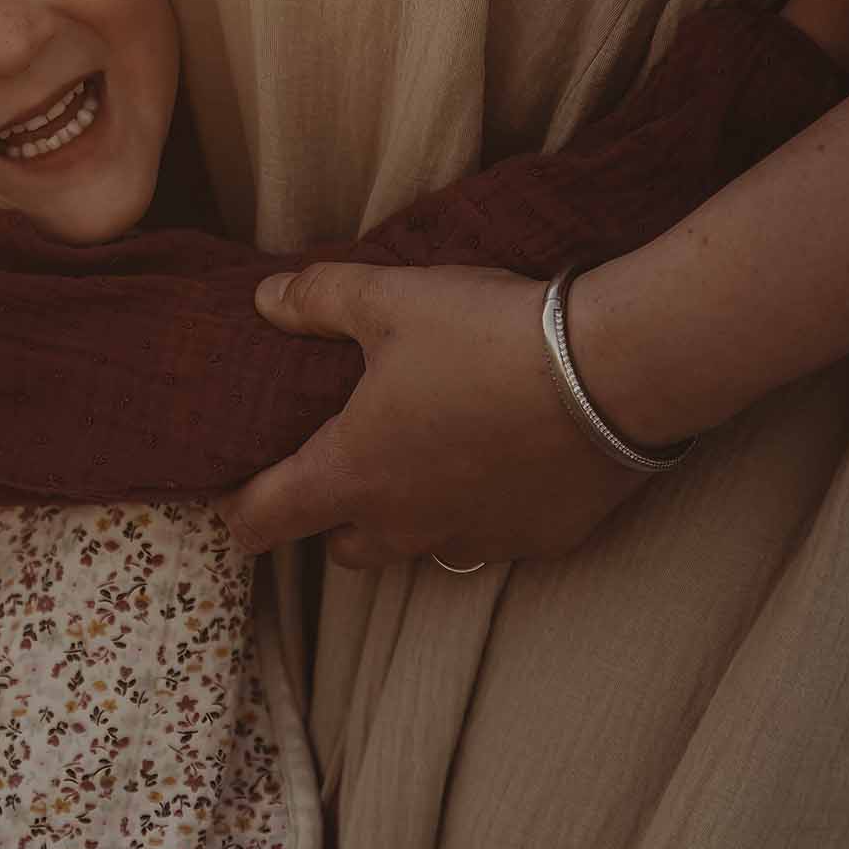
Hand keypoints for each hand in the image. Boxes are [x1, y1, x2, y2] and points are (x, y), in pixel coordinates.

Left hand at [216, 263, 649, 568]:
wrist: (615, 371)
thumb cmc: (487, 334)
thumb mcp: (390, 298)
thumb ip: (318, 300)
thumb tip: (266, 301)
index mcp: (352, 473)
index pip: (264, 522)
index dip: (238, 511)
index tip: (232, 496)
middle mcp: (406, 524)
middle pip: (343, 549)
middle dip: (331, 518)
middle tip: (340, 465)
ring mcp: (476, 537)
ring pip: (418, 549)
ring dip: (407, 518)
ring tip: (424, 462)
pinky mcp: (540, 540)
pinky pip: (491, 536)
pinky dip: (483, 510)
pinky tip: (501, 463)